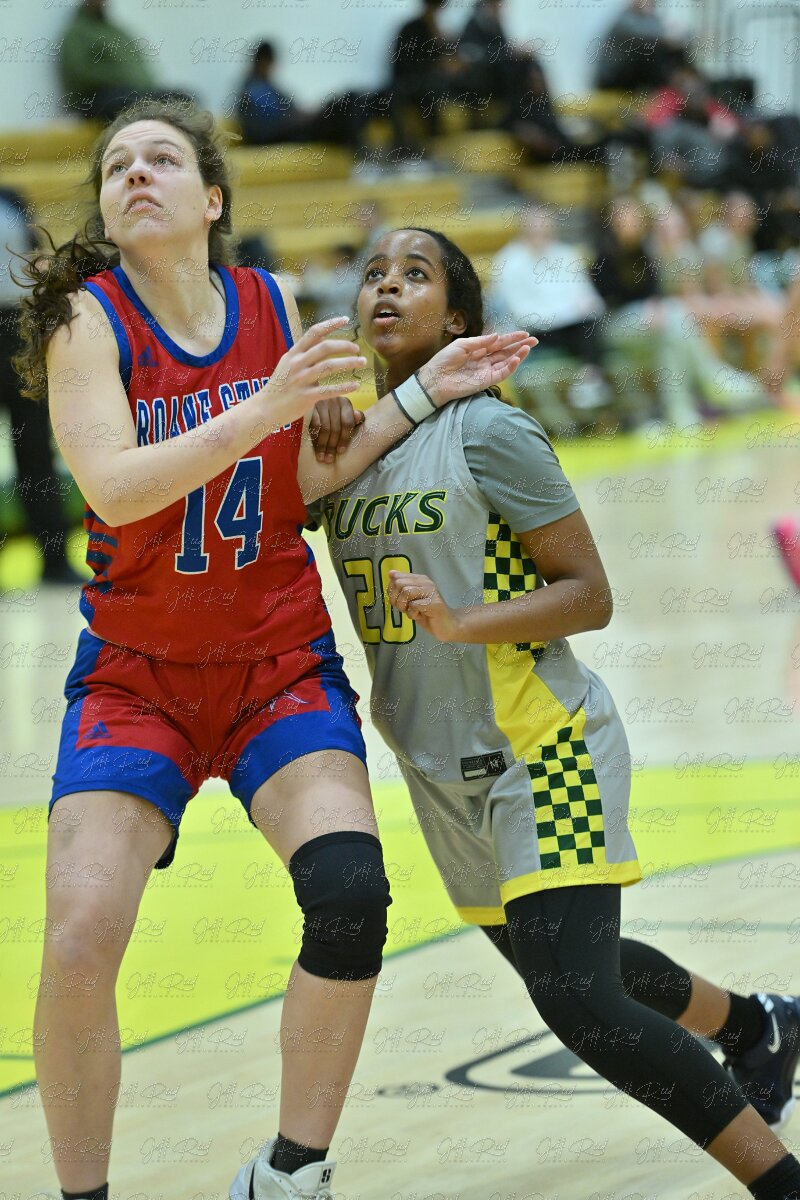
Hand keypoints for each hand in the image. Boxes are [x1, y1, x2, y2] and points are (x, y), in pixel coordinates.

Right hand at [263, 317, 365, 421]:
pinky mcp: (306, 397)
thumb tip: (322, 337)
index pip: (314, 332)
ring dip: (349, 363)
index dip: (331, 324)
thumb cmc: (280, 386)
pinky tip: (356, 385)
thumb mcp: (288, 363)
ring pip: (329, 366)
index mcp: (293, 354)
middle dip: (344, 346)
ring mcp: (301, 380)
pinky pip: (329, 390)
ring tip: (362, 363)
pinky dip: (344, 387)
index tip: (346, 319)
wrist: (265, 408)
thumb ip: (304, 352)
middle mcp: (297, 364)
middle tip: (357, 349)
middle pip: (325, 347)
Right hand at [309, 395, 365, 461]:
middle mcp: (334, 400)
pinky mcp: (309, 407)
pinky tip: (314, 448)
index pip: (347, 423)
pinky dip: (314, 438)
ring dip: (323, 445)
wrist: (311, 399)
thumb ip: (353, 418)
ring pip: (324, 428)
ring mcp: (321, 403)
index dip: (345, 439)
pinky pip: (314, 426)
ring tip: (322, 458)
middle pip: (335, 427)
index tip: (341, 452)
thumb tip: (359, 416)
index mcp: (345, 403)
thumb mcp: (345, 414)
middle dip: (332, 446)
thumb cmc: (333, 413)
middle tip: (329, 459)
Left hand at [387, 570, 464, 641]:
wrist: (447, 625)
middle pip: (399, 584)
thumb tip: (391, 573)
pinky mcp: (433, 603)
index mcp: (420, 579)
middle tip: (404, 608)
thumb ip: (401, 587)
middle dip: (396, 599)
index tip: (398, 601)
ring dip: (404, 606)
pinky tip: (419, 616)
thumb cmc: (427, 613)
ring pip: (406, 592)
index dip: (392, 591)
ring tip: (412, 612)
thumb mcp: (410, 600)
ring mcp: (431, 592)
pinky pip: (413, 605)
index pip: (397, 577)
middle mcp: (426, 582)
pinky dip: (412, 614)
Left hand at [417, 330, 536, 405]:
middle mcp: (485, 360)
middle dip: (520, 346)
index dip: (512, 338)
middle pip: (506, 352)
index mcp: (478, 350)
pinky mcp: (486, 381)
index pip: (499, 343)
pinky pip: (502, 374)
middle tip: (534, 341)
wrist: (435, 379)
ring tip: (528, 348)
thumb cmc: (444, 361)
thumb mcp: (462, 345)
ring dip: (519, 355)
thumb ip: (480, 341)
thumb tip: (497, 336)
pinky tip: (517, 359)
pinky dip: (511, 367)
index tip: (524, 333)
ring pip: (507, 363)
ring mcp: (486, 371)